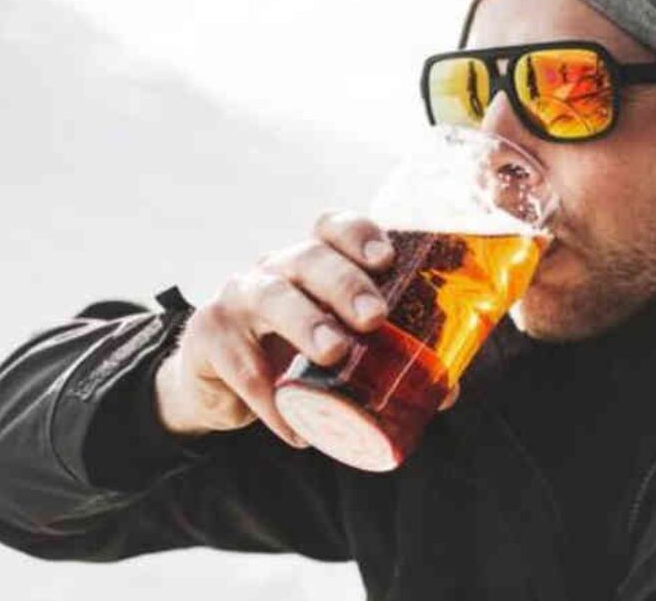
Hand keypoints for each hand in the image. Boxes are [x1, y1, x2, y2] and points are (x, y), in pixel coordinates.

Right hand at [154, 211, 459, 447]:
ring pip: (271, 297)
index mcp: (313, 262)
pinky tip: (294, 427)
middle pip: (309, 258)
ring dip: (305, 322)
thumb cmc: (293, 353)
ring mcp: (238, 298)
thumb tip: (447, 391)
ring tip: (334, 352)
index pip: (332, 228)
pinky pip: (240, 366)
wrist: (221, 383)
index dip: (358, 235)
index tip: (387, 258)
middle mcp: (275, 269)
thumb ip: (388, 361)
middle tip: (375, 318)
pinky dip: (268, 399)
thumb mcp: (335, 347)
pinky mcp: (209, 337)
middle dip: (345, 283)